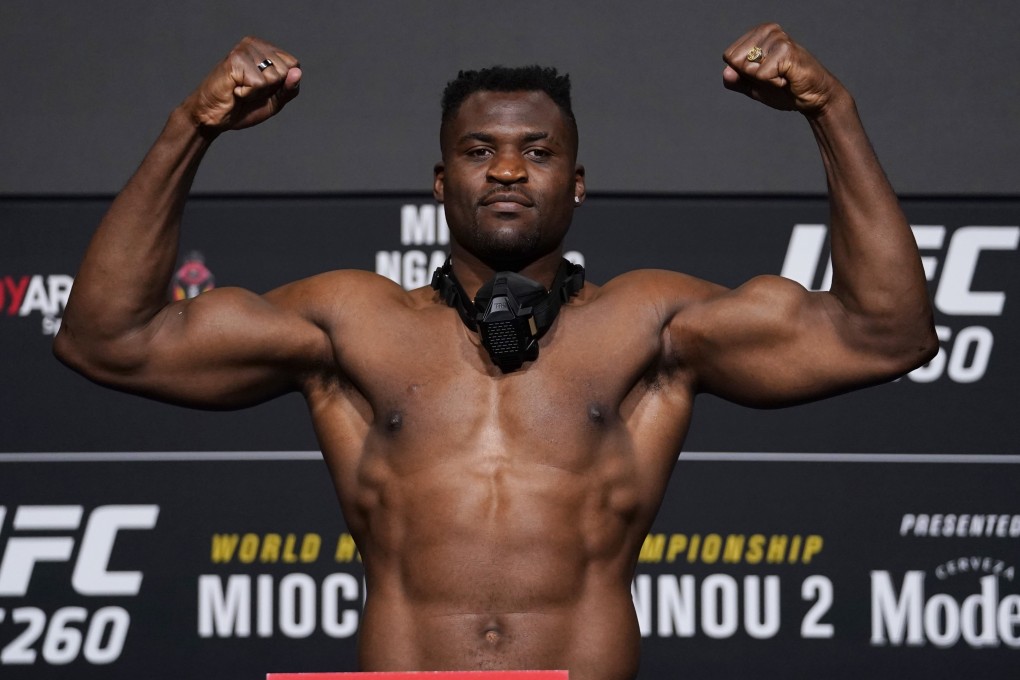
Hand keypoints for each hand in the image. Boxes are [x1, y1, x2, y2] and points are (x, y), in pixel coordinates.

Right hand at [183, 36, 301, 131]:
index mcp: (266, 49)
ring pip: (274, 77)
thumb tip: (298, 72)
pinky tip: (235, 89)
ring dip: (258, 92)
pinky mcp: (235, 59)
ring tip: (241, 89)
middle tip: (249, 90)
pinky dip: (248, 93)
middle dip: (271, 89)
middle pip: (286, 71)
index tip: (263, 89)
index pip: (294, 65)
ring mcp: (244, 49)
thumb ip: (289, 88)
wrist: (214, 116)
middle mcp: (255, 44)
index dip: (282, 85)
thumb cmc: (243, 106)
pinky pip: (259, 83)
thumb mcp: (274, 101)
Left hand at [721, 24, 843, 114]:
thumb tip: (725, 73)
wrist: (812, 97)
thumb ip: (738, 80)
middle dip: (752, 76)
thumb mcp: (754, 86)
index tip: (764, 75)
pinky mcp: (786, 50)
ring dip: (765, 80)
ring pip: (748, 67)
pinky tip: (787, 78)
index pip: (729, 56)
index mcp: (757, 34)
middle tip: (774, 76)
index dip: (743, 74)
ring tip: (782, 76)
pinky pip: (761, 74)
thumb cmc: (785, 89)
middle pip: (735, 60)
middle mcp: (767, 30)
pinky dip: (773, 83)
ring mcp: (777, 38)